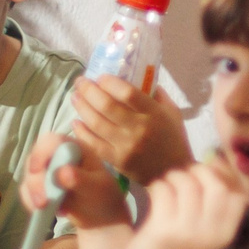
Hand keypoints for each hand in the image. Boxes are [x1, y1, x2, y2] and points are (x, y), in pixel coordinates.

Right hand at [20, 132, 130, 231]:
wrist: (100, 218)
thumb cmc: (104, 198)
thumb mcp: (98, 188)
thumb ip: (81, 179)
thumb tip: (61, 173)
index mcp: (75, 148)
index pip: (52, 141)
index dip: (41, 153)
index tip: (37, 170)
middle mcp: (58, 156)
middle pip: (35, 158)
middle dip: (35, 180)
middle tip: (43, 200)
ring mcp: (47, 172)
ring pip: (29, 175)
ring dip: (32, 192)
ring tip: (44, 208)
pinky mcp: (40, 187)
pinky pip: (27, 190)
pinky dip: (30, 201)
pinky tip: (42, 210)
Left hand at [71, 77, 191, 187]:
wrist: (173, 173)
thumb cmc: (173, 139)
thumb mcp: (172, 113)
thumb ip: (156, 95)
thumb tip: (139, 75)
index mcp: (154, 114)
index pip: (128, 93)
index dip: (110, 83)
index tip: (100, 76)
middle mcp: (139, 129)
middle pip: (107, 106)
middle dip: (89, 91)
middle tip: (80, 82)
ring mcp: (126, 146)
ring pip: (97, 123)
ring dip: (82, 107)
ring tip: (75, 97)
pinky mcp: (117, 161)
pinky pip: (93, 143)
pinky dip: (81, 132)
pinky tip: (75, 122)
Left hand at [120, 162, 247, 248]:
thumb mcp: (205, 233)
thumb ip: (213, 204)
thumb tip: (216, 160)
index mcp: (225, 233)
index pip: (239, 195)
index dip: (226, 176)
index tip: (211, 170)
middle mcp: (210, 233)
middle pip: (216, 187)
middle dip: (200, 172)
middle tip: (185, 175)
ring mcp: (187, 232)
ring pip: (187, 185)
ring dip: (174, 177)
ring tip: (166, 184)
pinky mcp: (163, 231)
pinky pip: (163, 192)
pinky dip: (157, 186)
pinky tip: (153, 195)